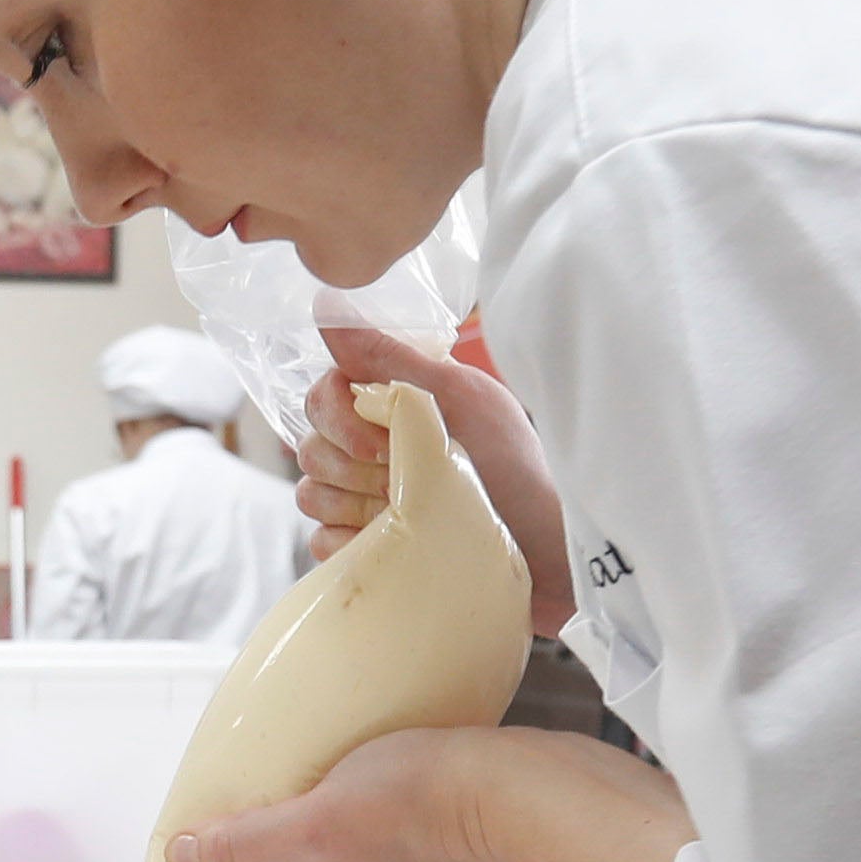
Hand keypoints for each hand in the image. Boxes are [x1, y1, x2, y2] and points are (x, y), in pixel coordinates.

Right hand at [304, 329, 568, 633]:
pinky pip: (322, 542)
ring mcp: (370, 501)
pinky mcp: (371, 548)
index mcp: (398, 405)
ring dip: (351, 504)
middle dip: (351, 464)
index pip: (324, 394)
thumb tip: (325, 306)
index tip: (383, 443)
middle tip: (404, 479)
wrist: (549, 556)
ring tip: (405, 514)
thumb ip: (390, 355)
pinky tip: (387, 544)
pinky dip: (347, 544)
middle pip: (311, 445)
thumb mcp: (461, 400)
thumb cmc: (517, 471)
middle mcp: (379, 449)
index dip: (339, 417)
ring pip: (311, 494)